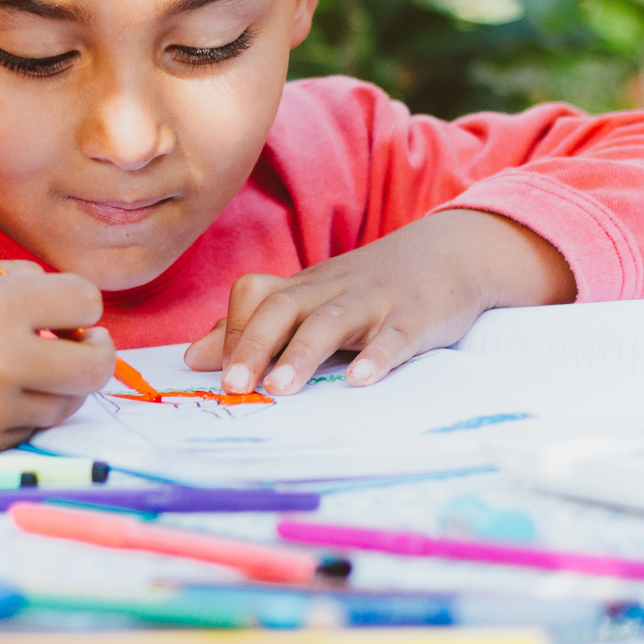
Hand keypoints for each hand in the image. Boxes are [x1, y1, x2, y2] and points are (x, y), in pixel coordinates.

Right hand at [0, 260, 114, 451]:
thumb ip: (18, 286)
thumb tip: (69, 309)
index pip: (86, 302)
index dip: (80, 303)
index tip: (65, 308)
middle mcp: (2, 363)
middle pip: (95, 366)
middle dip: (93, 350)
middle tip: (78, 343)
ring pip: (63, 404)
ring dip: (55, 385)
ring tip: (21, 368)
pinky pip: (24, 432)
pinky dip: (18, 415)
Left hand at [183, 209, 574, 395]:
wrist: (448, 254)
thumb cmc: (369, 288)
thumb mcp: (312, 300)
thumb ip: (254, 327)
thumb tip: (195, 358)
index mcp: (304, 287)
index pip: (255, 296)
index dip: (235, 332)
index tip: (219, 376)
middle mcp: (332, 290)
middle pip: (283, 307)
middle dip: (255, 345)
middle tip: (235, 388)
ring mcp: (373, 302)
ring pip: (332, 321)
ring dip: (303, 353)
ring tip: (280, 388)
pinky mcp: (414, 318)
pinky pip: (394, 336)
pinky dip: (378, 356)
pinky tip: (362, 380)